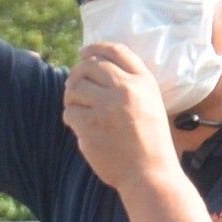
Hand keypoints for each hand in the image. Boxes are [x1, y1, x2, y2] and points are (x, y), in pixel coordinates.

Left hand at [62, 42, 176, 190]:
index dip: (96, 48)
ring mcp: (106, 107)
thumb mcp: (151, 103)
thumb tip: (94, 67)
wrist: (149, 173)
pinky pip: (69, 112)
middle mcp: (125, 89)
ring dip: (72, 97)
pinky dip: (72, 118)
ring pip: (74, 87)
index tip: (84, 52)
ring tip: (79, 107)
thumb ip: (129, 85)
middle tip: (75, 85)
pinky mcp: (90, 126)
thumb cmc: (150, 142)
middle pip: (90, 66)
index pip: (115, 50)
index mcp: (143, 81)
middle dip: (78, 73)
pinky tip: (82, 127)